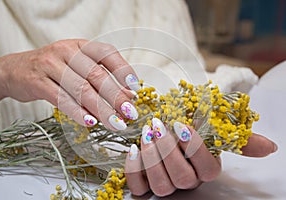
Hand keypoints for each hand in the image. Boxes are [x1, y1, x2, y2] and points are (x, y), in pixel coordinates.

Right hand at [0, 39, 139, 129]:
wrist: (14, 70)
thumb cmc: (53, 69)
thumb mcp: (78, 67)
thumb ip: (101, 78)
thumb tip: (128, 96)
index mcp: (80, 45)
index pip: (107, 53)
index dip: (124, 70)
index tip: (135, 89)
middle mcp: (66, 51)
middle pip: (97, 75)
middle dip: (116, 97)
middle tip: (130, 114)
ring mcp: (50, 65)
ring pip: (81, 89)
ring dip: (101, 109)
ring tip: (115, 124)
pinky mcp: (37, 82)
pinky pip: (61, 99)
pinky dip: (78, 112)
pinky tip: (90, 123)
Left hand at [124, 119, 276, 196]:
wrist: (164, 122)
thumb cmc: (188, 124)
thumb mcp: (213, 127)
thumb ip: (239, 139)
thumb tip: (271, 147)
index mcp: (204, 167)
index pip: (207, 169)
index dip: (195, 149)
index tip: (182, 124)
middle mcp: (186, 179)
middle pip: (183, 179)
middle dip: (170, 152)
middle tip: (159, 126)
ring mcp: (164, 182)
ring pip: (162, 186)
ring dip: (152, 159)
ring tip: (147, 134)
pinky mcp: (144, 182)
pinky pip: (139, 187)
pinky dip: (135, 170)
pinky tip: (134, 149)